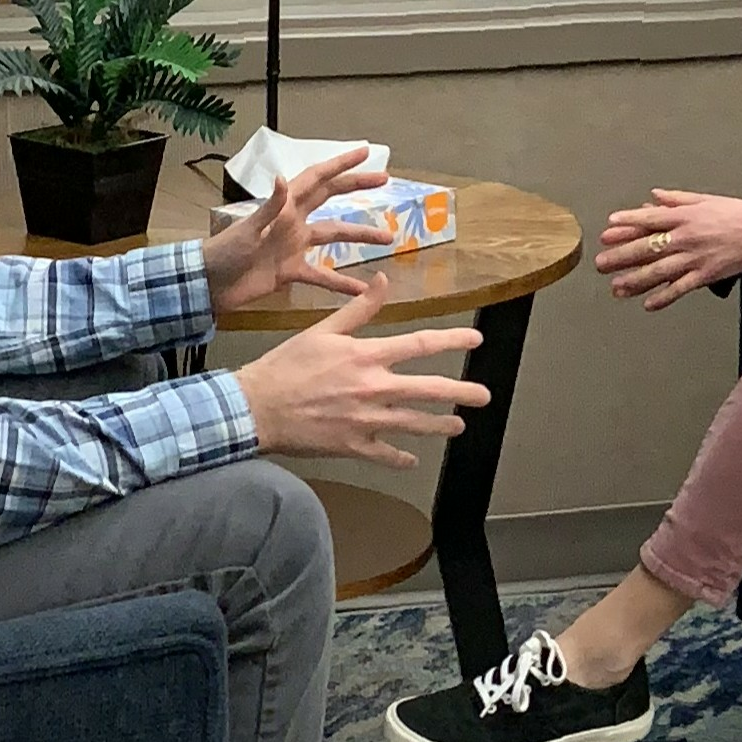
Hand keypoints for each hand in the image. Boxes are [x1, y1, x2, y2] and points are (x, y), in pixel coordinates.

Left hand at [203, 146, 385, 312]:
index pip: (318, 178)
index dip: (341, 163)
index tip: (366, 152)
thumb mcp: (249, 229)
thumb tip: (284, 179)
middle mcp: (293, 222)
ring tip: (387, 237)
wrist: (209, 285)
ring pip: (334, 236)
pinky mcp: (290, 271)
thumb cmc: (224, 253)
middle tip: (384, 180)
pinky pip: (322, 275)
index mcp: (285, 207)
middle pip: (331, 198)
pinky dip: (341, 283)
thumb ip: (270, 207)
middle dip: (356, 186)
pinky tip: (361, 290)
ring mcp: (293, 246)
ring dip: (359, 235)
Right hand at [234, 275, 491, 468]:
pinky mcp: (353, 446)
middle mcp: (374, 389)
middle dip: (462, 393)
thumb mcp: (321, 330)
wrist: (257, 407)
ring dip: (440, 426)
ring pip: (415, 425)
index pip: (420, 345)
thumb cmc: (286, 366)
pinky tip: (412, 461)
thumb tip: (383, 280)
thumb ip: (358, 309)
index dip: (452, 341)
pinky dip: (400, 459)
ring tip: (458, 426)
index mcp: (367, 357)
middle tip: (485, 396)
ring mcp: (366, 421)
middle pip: (429, 390)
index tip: (476, 341)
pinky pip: (385, 455)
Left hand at [595, 189, 741, 312]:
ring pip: (659, 270)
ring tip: (616, 287)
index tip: (608, 229)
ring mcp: (694, 257)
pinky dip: (664, 296)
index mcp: (684, 216)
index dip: (627, 224)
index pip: (650, 219)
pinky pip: (681, 288)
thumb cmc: (735, 212)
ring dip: (635, 280)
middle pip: (647, 247)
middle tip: (600, 263)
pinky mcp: (706, 274)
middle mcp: (685, 237)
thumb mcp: (704, 199)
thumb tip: (653, 196)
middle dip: (621, 256)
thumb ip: (677, 199)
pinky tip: (648, 304)